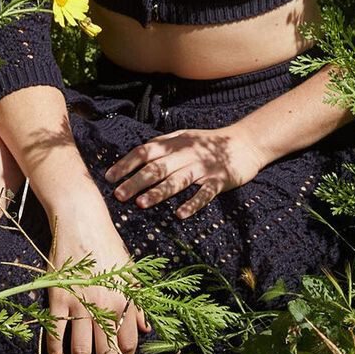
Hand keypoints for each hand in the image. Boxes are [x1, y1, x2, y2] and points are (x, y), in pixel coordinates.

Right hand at [43, 206, 150, 353]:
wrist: (82, 221)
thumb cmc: (108, 245)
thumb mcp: (130, 271)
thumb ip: (138, 301)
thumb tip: (146, 329)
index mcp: (125, 299)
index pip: (128, 343)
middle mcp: (104, 304)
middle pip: (105, 353)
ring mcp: (79, 302)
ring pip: (80, 349)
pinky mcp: (58, 297)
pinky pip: (56, 333)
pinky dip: (55, 352)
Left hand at [104, 124, 263, 219]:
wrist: (244, 142)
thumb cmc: (208, 143)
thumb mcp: (183, 138)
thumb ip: (162, 146)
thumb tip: (134, 159)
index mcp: (174, 142)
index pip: (145, 151)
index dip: (126, 163)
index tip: (109, 177)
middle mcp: (186, 153)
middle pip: (157, 167)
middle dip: (136, 181)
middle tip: (118, 195)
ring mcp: (203, 167)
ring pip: (177, 180)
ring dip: (158, 192)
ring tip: (141, 204)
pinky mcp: (220, 179)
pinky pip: (205, 193)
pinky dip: (193, 204)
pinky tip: (180, 215)